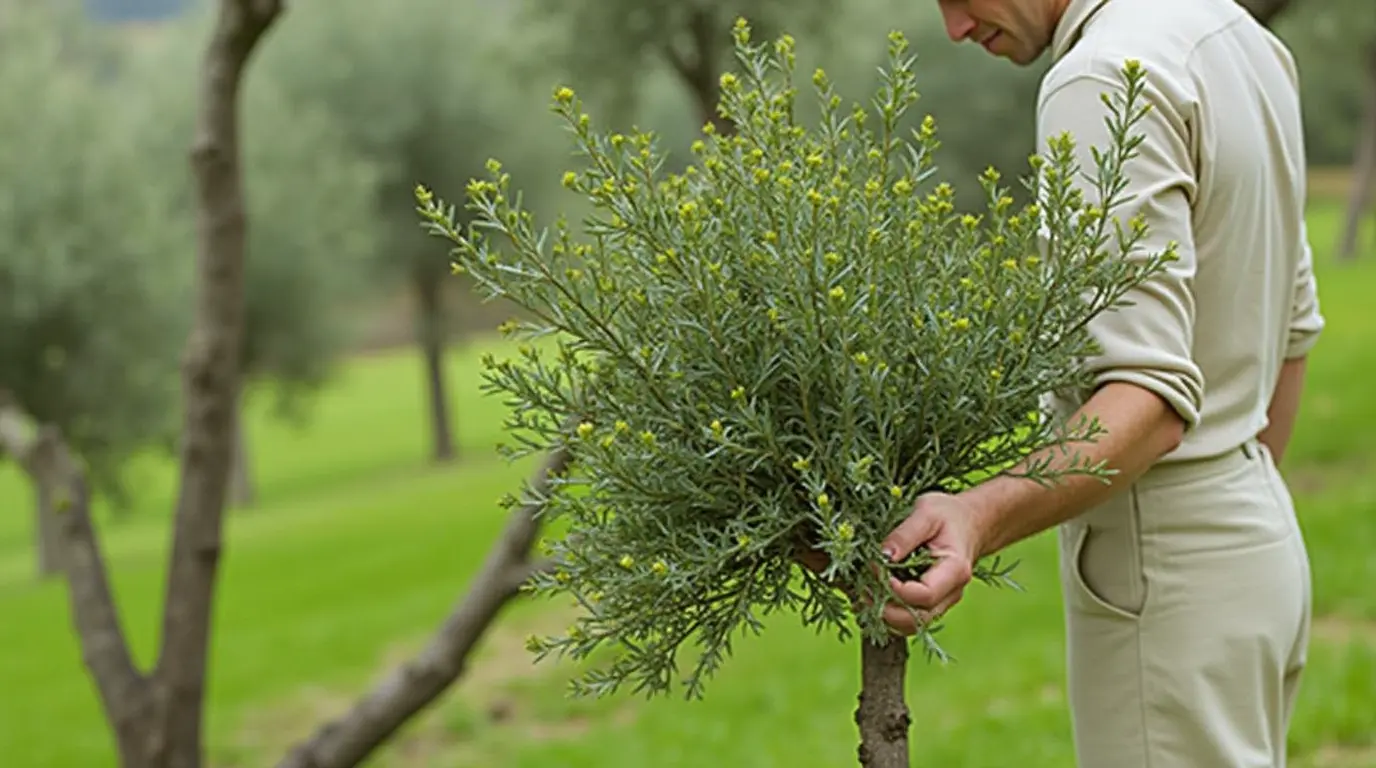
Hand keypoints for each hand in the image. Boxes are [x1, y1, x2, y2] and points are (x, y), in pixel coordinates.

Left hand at [879, 491, 985, 635]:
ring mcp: (941, 602)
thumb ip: (904, 534)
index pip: (925, 595)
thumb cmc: (948, 515)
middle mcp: (951, 593)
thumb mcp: (926, 512)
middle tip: (864, 588)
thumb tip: (882, 556)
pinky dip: (887, 614)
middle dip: (886, 610)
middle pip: (917, 620)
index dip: (895, 588)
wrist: (967, 524)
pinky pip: (908, 620)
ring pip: (911, 626)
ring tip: (865, 592)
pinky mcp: (929, 604)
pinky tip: (873, 595)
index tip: (876, 568)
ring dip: (884, 616)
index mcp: (955, 570)